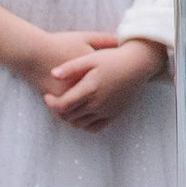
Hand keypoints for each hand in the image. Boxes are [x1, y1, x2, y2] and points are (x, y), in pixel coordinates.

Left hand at [44, 35, 165, 129]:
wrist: (138, 65)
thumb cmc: (112, 59)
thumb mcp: (90, 58)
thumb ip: (70, 67)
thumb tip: (52, 74)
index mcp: (90, 88)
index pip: (63, 105)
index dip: (51, 103)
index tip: (47, 96)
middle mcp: (98, 103)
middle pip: (69, 116)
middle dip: (58, 110)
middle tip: (54, 101)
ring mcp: (106, 111)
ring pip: (80, 124)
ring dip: (69, 118)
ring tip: (66, 106)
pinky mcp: (114, 114)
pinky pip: (94, 127)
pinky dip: (84, 124)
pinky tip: (81, 113)